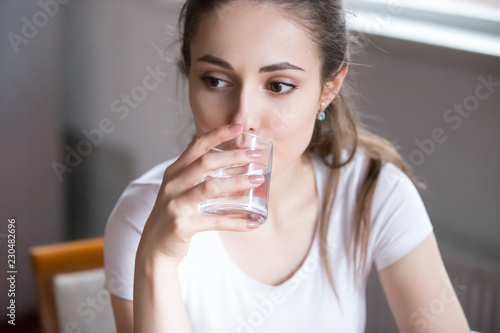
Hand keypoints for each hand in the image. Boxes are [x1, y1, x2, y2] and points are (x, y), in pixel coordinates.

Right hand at [137, 124, 262, 265]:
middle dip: (233, 156)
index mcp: (174, 172)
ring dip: (238, 182)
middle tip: (256, 157)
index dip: (217, 134)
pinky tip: (252, 223)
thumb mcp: (181, 191)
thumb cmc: (174, 216)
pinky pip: (214, 221)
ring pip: (210, 187)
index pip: (196, 147)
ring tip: (258, 181)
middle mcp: (173, 185)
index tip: (238, 127)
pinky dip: (235, 222)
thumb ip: (199, 178)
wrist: (154, 248)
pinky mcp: (181, 225)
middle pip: (206, 163)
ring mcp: (175, 204)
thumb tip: (234, 167)